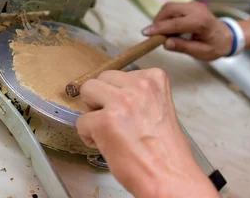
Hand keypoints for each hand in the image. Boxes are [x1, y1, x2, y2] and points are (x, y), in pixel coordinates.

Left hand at [76, 69, 218, 197]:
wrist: (168, 175)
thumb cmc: (166, 150)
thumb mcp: (162, 107)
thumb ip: (143, 95)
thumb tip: (117, 93)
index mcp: (155, 79)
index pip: (122, 74)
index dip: (118, 93)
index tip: (125, 108)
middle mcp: (138, 85)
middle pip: (102, 78)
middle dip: (102, 98)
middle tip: (112, 119)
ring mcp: (121, 101)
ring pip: (87, 91)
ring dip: (92, 110)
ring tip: (106, 128)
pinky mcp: (104, 121)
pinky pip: (81, 120)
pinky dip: (87, 134)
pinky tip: (104, 144)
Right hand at [142, 2, 232, 60]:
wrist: (228, 36)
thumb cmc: (215, 46)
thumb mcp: (201, 52)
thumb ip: (183, 47)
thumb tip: (165, 43)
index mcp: (200, 22)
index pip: (175, 23)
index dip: (158, 28)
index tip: (145, 33)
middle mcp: (196, 9)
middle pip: (169, 9)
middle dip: (158, 21)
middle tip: (154, 35)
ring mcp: (194, 4)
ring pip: (170, 6)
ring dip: (162, 18)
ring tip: (162, 33)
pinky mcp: (191, 5)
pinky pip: (174, 8)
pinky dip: (167, 17)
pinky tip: (170, 28)